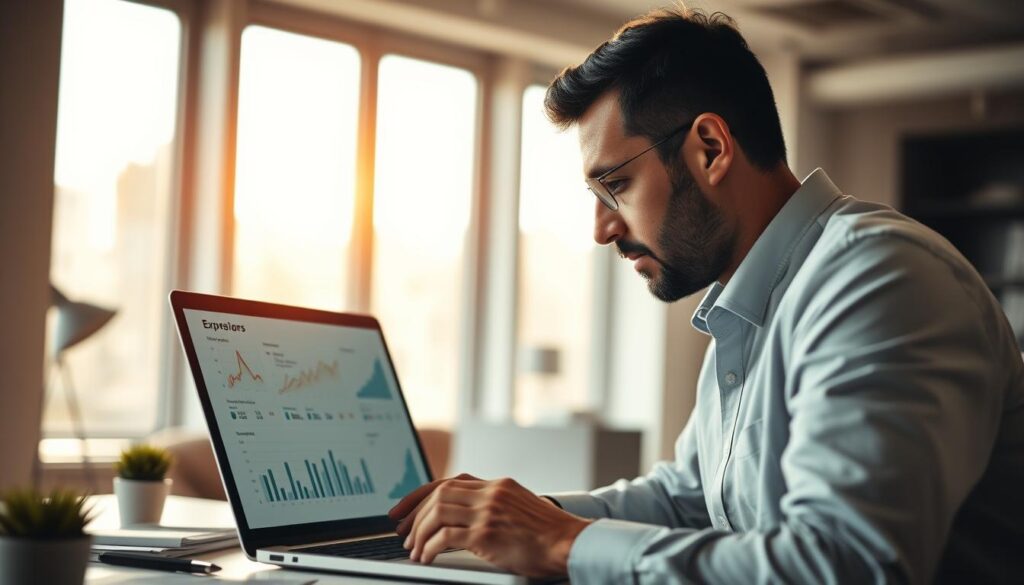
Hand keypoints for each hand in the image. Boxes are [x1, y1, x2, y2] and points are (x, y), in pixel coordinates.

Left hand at [388, 473, 590, 577]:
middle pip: (438, 494)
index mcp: (497, 485)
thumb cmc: (547, 535)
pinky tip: (426, 557)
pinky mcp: (487, 533)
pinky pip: (445, 535)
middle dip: (413, 514)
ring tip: (414, 549)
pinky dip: (429, 547)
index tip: (403, 508)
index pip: (449, 481)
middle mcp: (491, 493)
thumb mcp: (519, 508)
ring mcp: (488, 511)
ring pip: (437, 512)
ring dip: (419, 532)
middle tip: (400, 531)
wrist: (569, 543)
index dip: (420, 493)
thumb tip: (462, 517)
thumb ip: (493, 505)